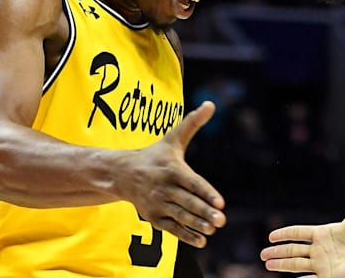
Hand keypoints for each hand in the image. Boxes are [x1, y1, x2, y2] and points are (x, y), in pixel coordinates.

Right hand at [119, 101, 225, 247]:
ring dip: (197, 224)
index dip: (206, 193)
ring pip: (181, 216)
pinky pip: (172, 228)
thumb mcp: (173, 138)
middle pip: (188, 202)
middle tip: (222, 220)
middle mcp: (164, 188)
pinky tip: (202, 240)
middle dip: (205, 212)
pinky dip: (186, 235)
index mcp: (172, 170)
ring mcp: (158, 204)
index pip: (193, 183)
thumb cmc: (155, 155)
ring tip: (213, 228)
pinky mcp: (153, 217)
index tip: (221, 202)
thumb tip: (211, 103)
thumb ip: (193, 123)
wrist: (122, 173)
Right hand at [260, 172, 344, 277]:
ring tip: (267, 265)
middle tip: (263, 254)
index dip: (285, 234)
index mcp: (325, 234)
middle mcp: (322, 250)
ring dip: (281, 265)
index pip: (299, 234)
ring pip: (296, 265)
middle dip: (277, 252)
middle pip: (293, 251)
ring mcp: (323, 265)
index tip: (271, 236)